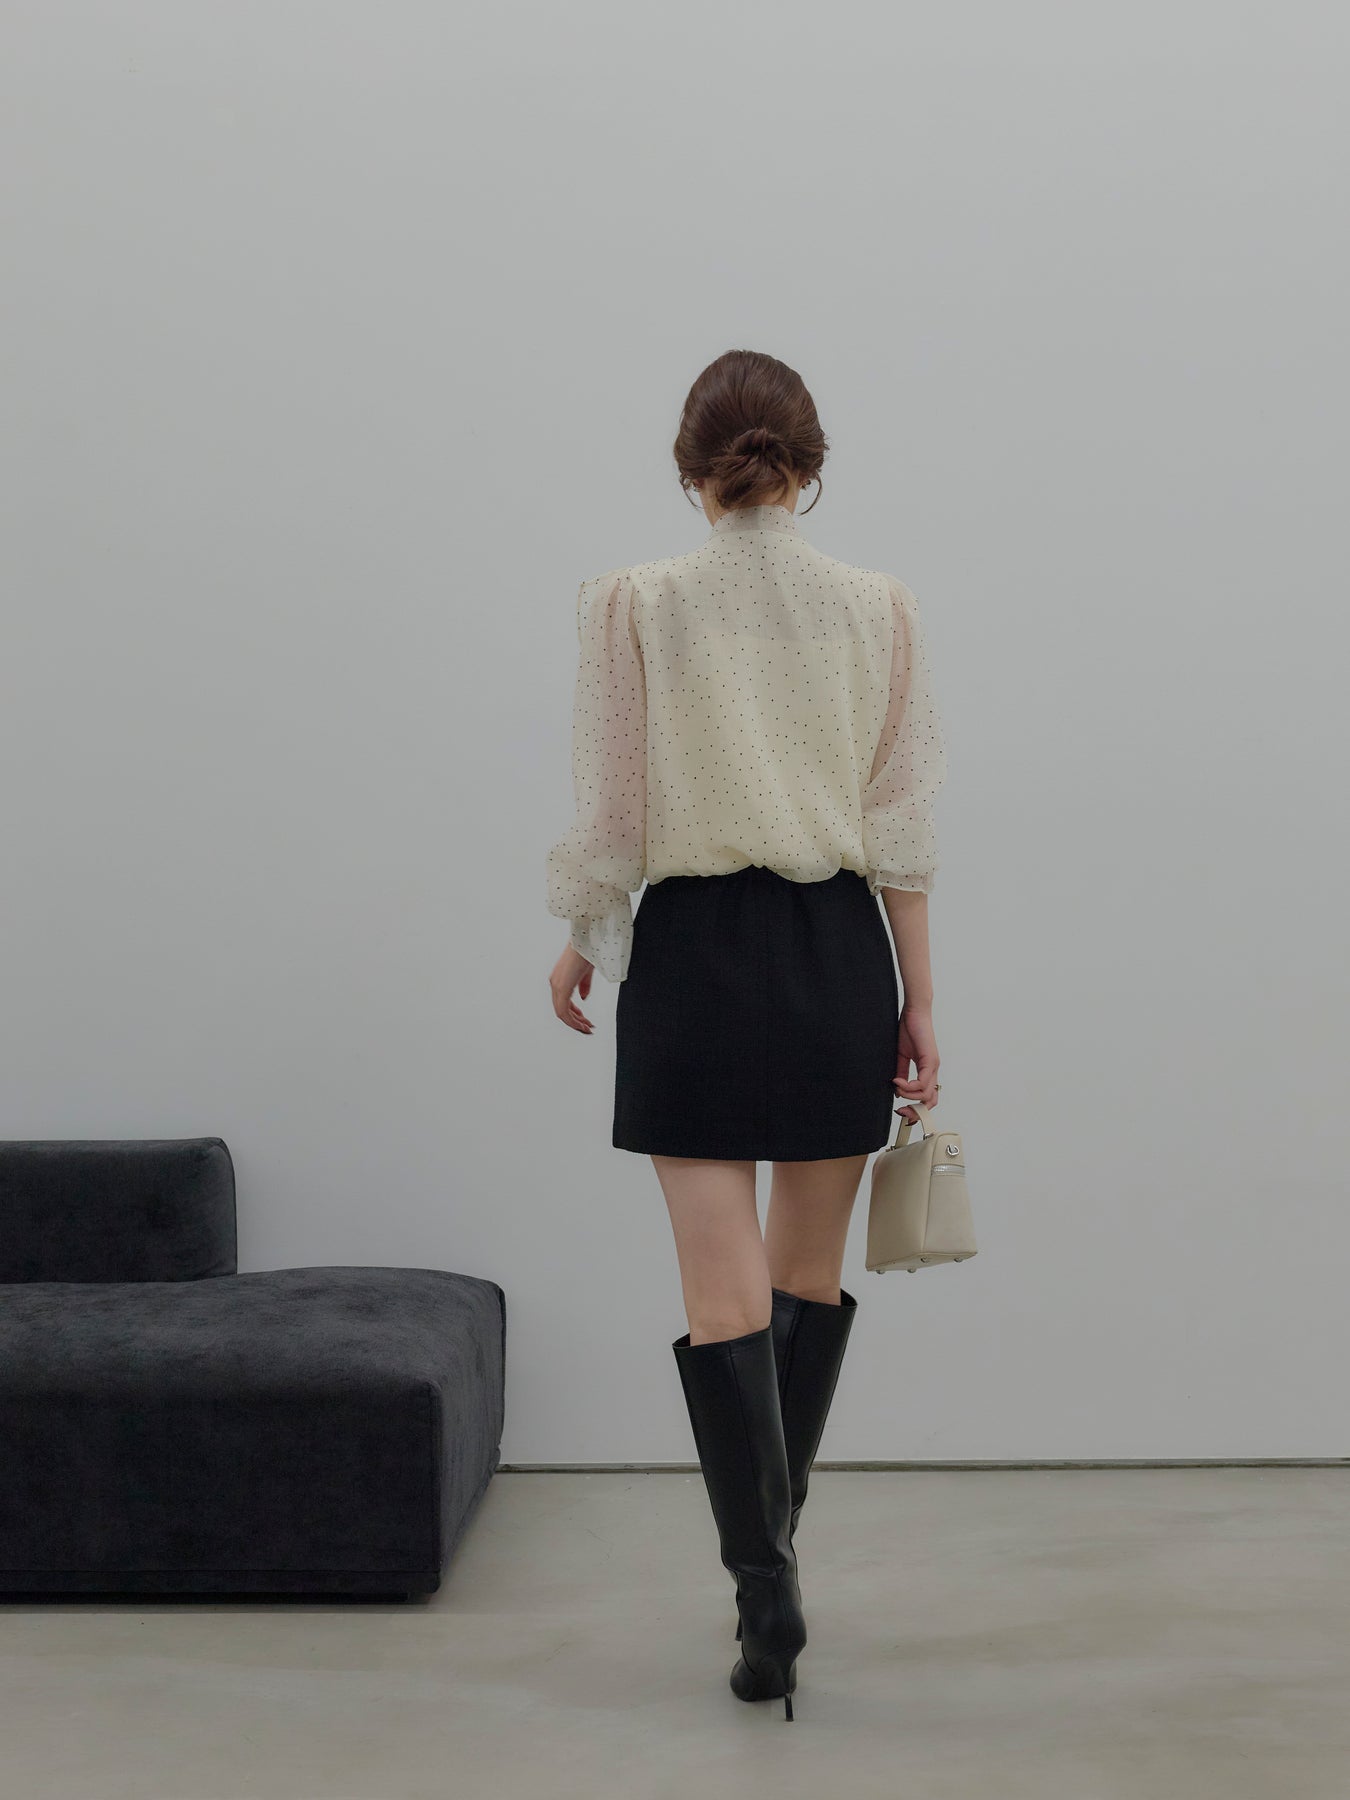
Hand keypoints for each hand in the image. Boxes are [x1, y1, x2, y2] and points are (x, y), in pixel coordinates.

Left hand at [550, 942, 595, 1034]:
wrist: (587, 938)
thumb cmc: (588, 950)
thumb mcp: (586, 972)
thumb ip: (583, 986)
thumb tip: (582, 999)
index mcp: (559, 979)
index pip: (563, 1003)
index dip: (574, 1015)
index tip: (585, 1021)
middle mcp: (554, 983)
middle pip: (561, 1010)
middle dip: (575, 1021)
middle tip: (587, 1028)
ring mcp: (556, 985)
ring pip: (561, 1013)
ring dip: (575, 1023)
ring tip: (587, 1028)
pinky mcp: (562, 986)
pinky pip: (563, 1011)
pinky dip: (573, 1020)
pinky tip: (583, 1024)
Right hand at [893, 1003, 938, 1122]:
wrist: (914, 1012)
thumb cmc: (909, 1029)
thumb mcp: (902, 1055)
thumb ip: (901, 1072)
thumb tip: (898, 1090)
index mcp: (927, 1070)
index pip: (928, 1097)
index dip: (917, 1108)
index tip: (902, 1111)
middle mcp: (933, 1071)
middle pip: (931, 1101)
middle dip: (915, 1111)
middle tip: (900, 1111)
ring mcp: (933, 1066)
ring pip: (926, 1094)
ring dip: (909, 1096)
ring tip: (895, 1086)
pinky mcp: (930, 1060)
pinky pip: (922, 1083)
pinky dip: (908, 1086)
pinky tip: (897, 1081)